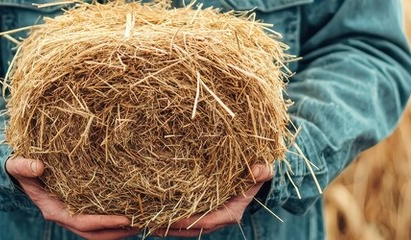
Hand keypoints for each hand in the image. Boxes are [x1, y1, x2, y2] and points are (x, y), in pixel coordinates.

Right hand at [7, 157, 140, 239]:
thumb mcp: (17, 165)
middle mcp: (64, 216)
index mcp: (52, 210)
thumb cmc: (17, 167)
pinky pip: (97, 219)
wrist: (15, 172)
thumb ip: (24, 166)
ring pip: (97, 231)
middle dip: (117, 232)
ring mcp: (71, 214)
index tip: (125, 218)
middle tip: (142, 224)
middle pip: (94, 234)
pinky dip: (113, 219)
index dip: (104, 221)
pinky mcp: (76, 208)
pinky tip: (130, 209)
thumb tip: (38, 166)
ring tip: (142, 221)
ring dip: (118, 229)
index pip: (82, 222)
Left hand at [155, 164, 274, 237]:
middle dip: (172, 229)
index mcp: (231, 213)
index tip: (172, 220)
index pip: (207, 222)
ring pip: (187, 227)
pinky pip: (186, 219)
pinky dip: (172, 218)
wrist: (258, 177)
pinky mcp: (205, 212)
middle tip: (150, 226)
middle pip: (192, 229)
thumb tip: (257, 170)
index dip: (189, 222)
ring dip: (168, 226)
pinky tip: (155, 214)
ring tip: (146, 224)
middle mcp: (219, 219)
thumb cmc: (259, 173)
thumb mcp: (264, 171)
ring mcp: (211, 217)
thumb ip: (262, 172)